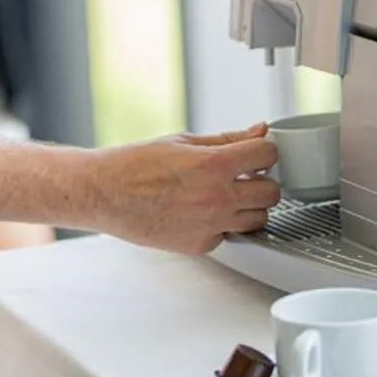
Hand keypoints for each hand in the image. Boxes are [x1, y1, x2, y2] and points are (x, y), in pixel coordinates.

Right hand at [88, 124, 279, 254]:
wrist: (104, 194)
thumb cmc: (134, 165)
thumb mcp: (182, 141)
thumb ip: (226, 139)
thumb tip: (257, 131)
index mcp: (213, 164)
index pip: (267, 154)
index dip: (263, 150)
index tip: (255, 152)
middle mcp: (216, 197)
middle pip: (272, 192)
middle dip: (261, 180)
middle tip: (244, 175)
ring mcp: (210, 225)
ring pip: (258, 218)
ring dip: (249, 206)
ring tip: (227, 195)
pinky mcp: (200, 245)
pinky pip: (230, 235)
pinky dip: (223, 224)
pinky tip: (204, 211)